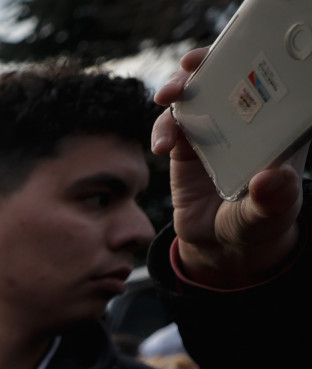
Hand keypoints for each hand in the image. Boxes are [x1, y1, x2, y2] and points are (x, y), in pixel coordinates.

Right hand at [153, 47, 306, 286]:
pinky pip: (171, 125)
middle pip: (229, 76)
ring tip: (166, 98)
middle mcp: (246, 121)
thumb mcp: (271, 214)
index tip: (242, 54)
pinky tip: (159, 148)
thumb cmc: (257, 223)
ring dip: (179, 87)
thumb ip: (273, 198)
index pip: (274, 81)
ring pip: (196, 93)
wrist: (221, 245)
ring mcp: (214, 130)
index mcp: (277, 126)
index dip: (259, 59)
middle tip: (190, 65)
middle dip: (209, 62)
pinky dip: (162, 129)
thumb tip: (269, 179)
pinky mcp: (186, 146)